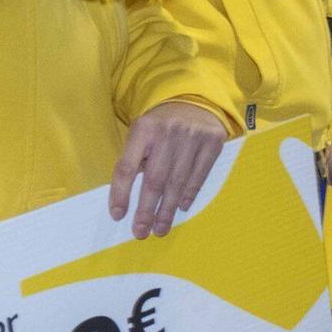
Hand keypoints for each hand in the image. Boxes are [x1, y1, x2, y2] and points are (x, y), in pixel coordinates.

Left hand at [109, 101, 228, 239]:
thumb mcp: (142, 133)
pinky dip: (189, 193)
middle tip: (141, 232)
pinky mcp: (213, 141)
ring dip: (168, 209)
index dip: (121, 193)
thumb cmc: (161, 125)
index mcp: (143, 129)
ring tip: (160, 228)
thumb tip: (127, 199)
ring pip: (177, 181)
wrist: (194, 100)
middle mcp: (168, 132)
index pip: (127, 167)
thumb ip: (135, 158)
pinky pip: (199, 175)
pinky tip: (181, 207)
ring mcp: (193, 136)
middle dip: (146, 209)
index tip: (118, 215)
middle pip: (154, 179)